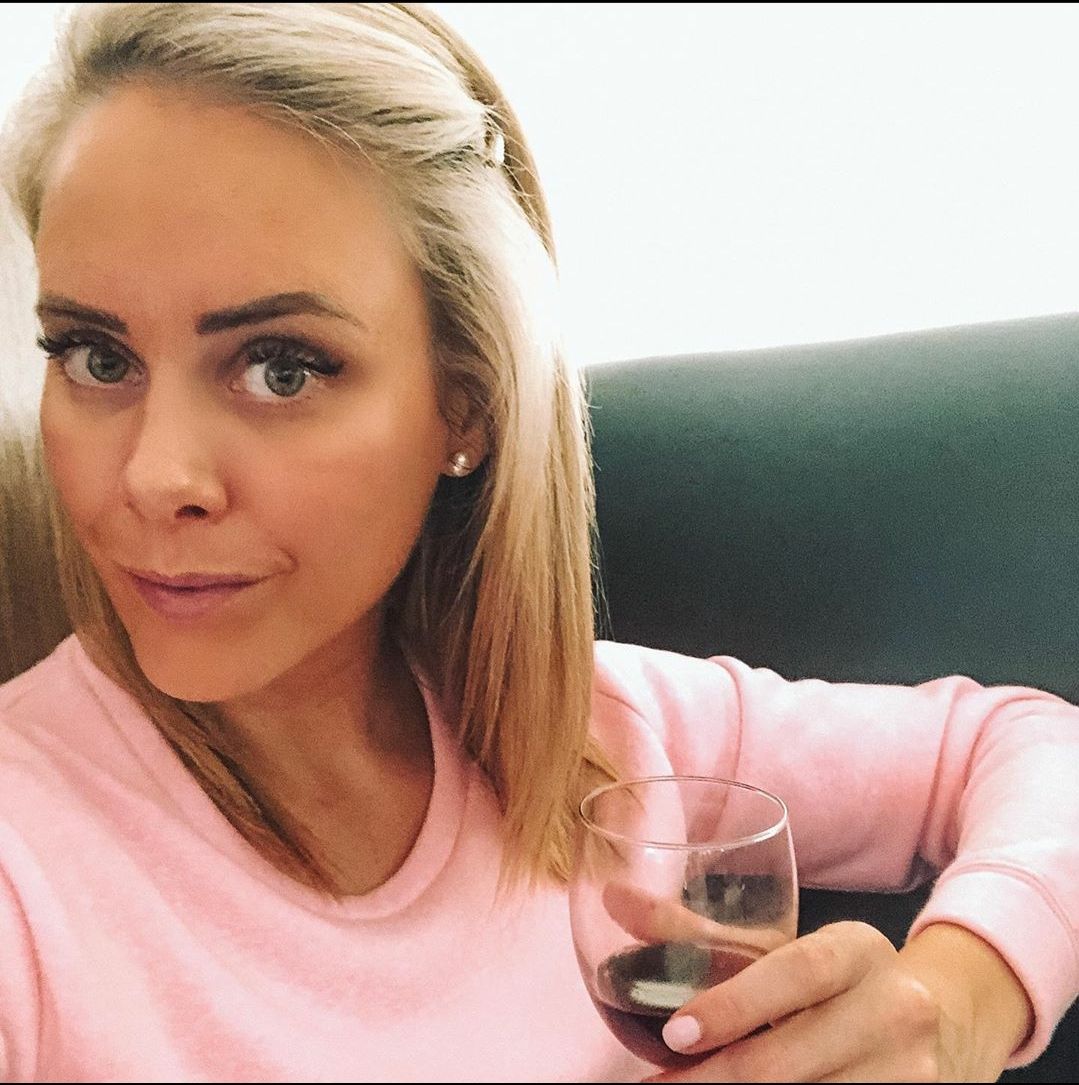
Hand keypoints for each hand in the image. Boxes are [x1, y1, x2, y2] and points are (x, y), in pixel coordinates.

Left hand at [642, 921, 992, 1082]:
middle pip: (796, 1056)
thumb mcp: (783, 949)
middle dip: (718, 1080)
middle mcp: (895, 1010)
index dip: (735, 1003)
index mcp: (858, 951)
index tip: (677, 1032)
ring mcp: (912, 1075)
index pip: (797, 973)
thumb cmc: (840, 980)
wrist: (949, 1022)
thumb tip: (611, 898)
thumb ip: (696, 930)